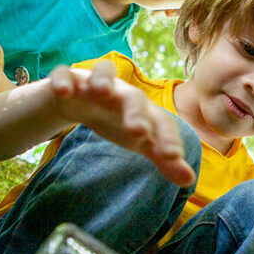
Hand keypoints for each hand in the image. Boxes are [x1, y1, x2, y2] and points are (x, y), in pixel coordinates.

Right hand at [49, 61, 195, 186]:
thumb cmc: (118, 121)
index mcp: (144, 111)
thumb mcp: (140, 141)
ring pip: (104, 72)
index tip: (174, 156)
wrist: (83, 100)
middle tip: (138, 131)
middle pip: (134, 98)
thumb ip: (162, 158)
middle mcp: (124, 93)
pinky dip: (65, 80)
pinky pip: (67, 74)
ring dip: (103, 80)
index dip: (168, 138)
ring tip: (100, 91)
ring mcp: (97, 83)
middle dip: (136, 113)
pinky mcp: (72, 79)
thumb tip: (189, 181)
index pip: (162, 122)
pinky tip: (64, 92)